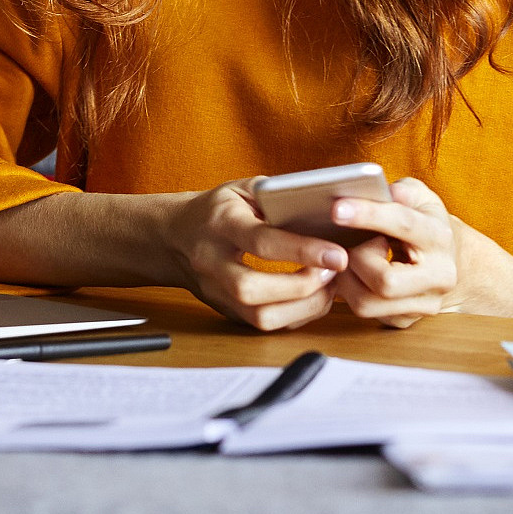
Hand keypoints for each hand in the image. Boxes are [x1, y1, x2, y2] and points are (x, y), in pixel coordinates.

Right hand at [161, 179, 352, 330]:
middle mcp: (212, 262)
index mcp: (220, 224)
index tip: (338, 255)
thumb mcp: (242, 189)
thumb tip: (323, 208)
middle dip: (302, 286)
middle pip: (253, 289)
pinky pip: (263, 324)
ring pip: (258, 316)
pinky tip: (313, 296)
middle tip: (334, 272)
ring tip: (328, 285)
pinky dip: (296, 315)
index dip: (302, 250)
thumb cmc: (217, 209)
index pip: (261, 242)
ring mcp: (216, 292)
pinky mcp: (226, 311)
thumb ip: (276, 195)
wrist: (174, 237)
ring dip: (303, 307)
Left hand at [323, 177, 465, 327]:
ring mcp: (424, 304)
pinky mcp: (406, 320)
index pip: (403, 225)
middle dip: (358, 260)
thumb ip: (404, 191)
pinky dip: (349, 291)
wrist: (451, 261)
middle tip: (352, 243)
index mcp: (440, 238)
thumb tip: (387, 192)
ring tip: (350, 257)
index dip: (368, 215)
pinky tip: (353, 273)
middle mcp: (439, 276)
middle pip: (386, 281)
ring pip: (368, 303)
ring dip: (347, 278)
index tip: (336, 208)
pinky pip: (365, 313)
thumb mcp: (421, 198)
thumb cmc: (425, 223)